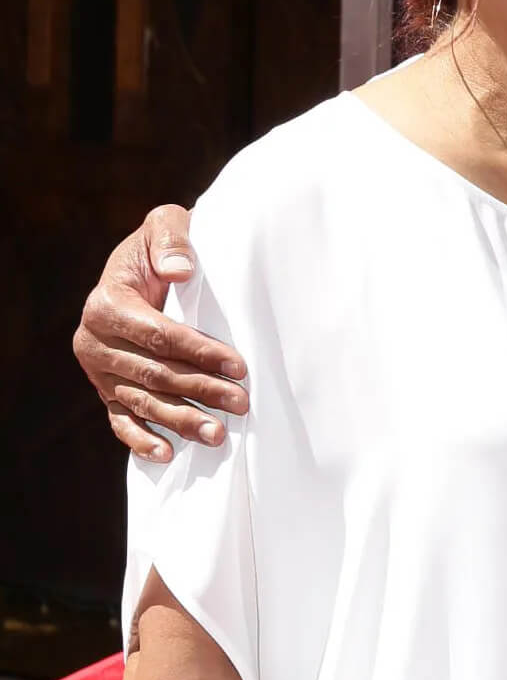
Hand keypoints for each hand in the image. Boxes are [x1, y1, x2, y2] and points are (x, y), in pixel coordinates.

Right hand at [72, 206, 246, 460]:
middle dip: (200, 390)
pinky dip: (140, 440)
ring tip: (218, 435)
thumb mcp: (164, 225)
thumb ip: (171, 240)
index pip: (159, 335)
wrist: (136, 268)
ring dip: (180, 421)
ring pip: (142, 401)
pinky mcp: (105, 390)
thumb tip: (181, 271)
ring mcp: (99, 371)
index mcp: (107, 306)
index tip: (238, 366)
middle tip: (240, 403)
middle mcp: (95, 343)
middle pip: (155, 373)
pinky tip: (166, 454)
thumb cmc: (159, 247)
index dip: (200, 351)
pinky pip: (120, 420)